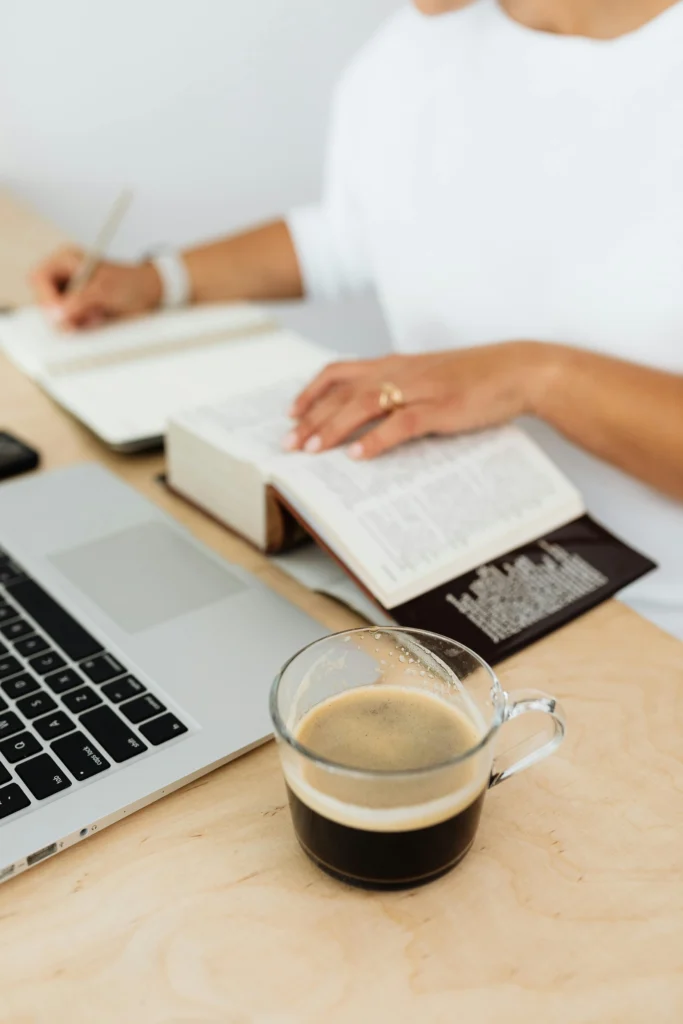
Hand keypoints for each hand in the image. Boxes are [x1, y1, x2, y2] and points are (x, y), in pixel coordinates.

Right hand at [30, 246, 161, 329]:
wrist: (151, 294)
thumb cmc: (131, 283)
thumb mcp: (104, 289)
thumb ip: (79, 300)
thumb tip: (57, 315)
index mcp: (65, 260)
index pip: (39, 279)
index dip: (46, 298)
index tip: (59, 315)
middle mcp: (63, 276)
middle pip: (44, 300)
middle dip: (62, 312)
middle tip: (82, 319)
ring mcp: (69, 295)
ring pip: (56, 315)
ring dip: (74, 321)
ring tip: (96, 316)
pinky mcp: (78, 311)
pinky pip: (69, 324)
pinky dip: (81, 326)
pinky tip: (97, 320)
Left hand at [285, 342, 550, 458]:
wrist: (519, 370)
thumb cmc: (478, 378)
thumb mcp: (431, 379)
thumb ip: (402, 391)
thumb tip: (377, 417)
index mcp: (397, 363)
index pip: (340, 372)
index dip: (311, 392)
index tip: (291, 412)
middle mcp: (401, 372)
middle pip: (343, 391)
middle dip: (311, 418)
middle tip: (290, 444)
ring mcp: (420, 389)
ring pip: (363, 404)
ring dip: (332, 428)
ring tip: (312, 450)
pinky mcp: (440, 408)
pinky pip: (400, 423)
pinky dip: (375, 440)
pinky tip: (357, 455)